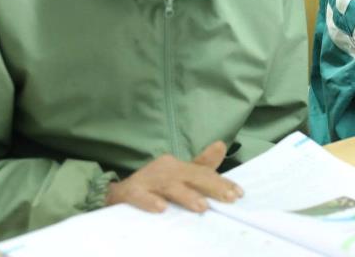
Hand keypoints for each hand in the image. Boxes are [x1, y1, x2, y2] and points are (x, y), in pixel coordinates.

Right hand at [105, 142, 241, 213]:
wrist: (115, 193)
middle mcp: (164, 169)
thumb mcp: (177, 175)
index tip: (239, 193)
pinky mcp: (130, 192)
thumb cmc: (153, 185)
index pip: (203, 173)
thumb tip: (222, 146)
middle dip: (211, 186)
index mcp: (177, 166)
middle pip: (191, 176)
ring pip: (169, 186)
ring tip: (202, 206)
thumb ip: (200, 165)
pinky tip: (161, 208)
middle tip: (229, 198)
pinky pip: (140, 196)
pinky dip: (150, 201)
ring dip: (186, 196)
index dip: (222, 182)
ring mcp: (147, 180)